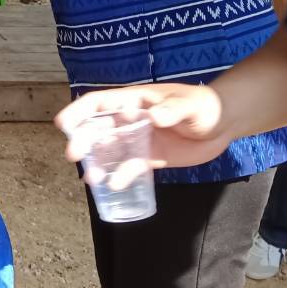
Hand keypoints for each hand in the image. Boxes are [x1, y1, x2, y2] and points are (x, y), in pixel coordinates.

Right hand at [56, 84, 231, 184]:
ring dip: (97, 162)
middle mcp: (130, 120)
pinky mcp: (150, 158)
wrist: (223, 123)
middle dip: (82, 140)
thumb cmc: (204, 106)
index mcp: (134, 101)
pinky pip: (130, 167)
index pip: (99, 103)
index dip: (78, 111)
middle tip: (73, 155)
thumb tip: (154, 117)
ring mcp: (138, 140)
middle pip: (98, 128)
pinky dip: (119, 176)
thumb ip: (172, 110)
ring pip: (109, 150)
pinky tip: (113, 186)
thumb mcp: (190, 105)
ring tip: (90, 179)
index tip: (62, 124)